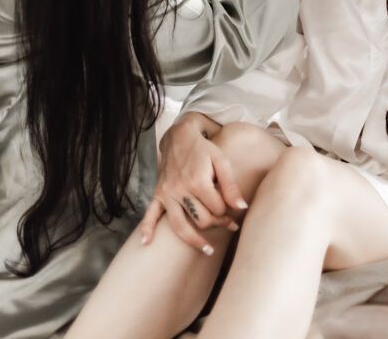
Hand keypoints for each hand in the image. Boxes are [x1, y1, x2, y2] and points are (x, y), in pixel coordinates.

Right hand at [140, 114, 246, 251]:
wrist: (180, 137)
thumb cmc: (204, 150)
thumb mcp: (221, 162)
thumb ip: (231, 186)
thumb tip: (242, 208)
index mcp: (198, 181)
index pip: (216, 209)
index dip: (227, 213)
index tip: (234, 214)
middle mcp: (180, 189)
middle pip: (201, 220)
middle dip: (217, 224)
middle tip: (227, 223)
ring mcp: (167, 193)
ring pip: (180, 226)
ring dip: (194, 241)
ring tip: (208, 250)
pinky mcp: (158, 194)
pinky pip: (150, 214)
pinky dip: (147, 229)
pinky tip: (146, 243)